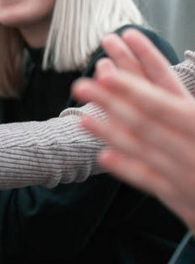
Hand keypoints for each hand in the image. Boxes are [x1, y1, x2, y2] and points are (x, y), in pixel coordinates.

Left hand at [71, 29, 194, 229]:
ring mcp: (185, 169)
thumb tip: (155, 79)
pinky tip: (104, 156)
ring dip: (109, 132)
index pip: (162, 93)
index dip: (133, 82)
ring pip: (142, 146)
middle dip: (111, 100)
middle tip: (80, 86)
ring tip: (82, 118)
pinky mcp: (180, 193)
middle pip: (144, 117)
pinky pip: (149, 179)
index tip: (105, 71)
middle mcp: (192, 142)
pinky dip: (127, 167)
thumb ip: (180, 104)